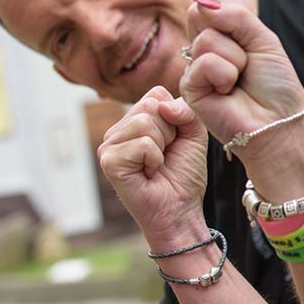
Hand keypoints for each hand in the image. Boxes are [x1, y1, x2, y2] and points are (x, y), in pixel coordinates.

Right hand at [97, 86, 208, 242]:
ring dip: (162, 147)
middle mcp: (117, 130)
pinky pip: (143, 144)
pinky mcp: (108, 161)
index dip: (176, 118)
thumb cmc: (184, 175)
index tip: (174, 142)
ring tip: (155, 165)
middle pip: (151, 105)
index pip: (156, 94)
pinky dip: (154, 160)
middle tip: (165, 156)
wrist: (180, 210)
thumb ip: (186, 109)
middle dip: (170, 132)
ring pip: (146, 122)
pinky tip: (148, 174)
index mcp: (134, 120)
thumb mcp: (194, 134)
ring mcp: (109, 145)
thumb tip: (163, 105)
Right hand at [179, 0, 303, 185]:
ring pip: (206, 38)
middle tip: (247, 58)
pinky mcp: (188, 87)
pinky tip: (229, 91)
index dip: (233, 8)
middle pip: (202, 12)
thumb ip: (235, 15)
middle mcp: (205, 45)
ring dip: (235, 59)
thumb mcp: (264, 39)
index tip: (250, 34)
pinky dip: (225, 74)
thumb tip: (201, 4)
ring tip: (241, 79)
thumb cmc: (275, 85)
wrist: (279, 122)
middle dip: (234, 33)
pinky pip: (203, 62)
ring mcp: (194, 65)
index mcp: (223, 30)